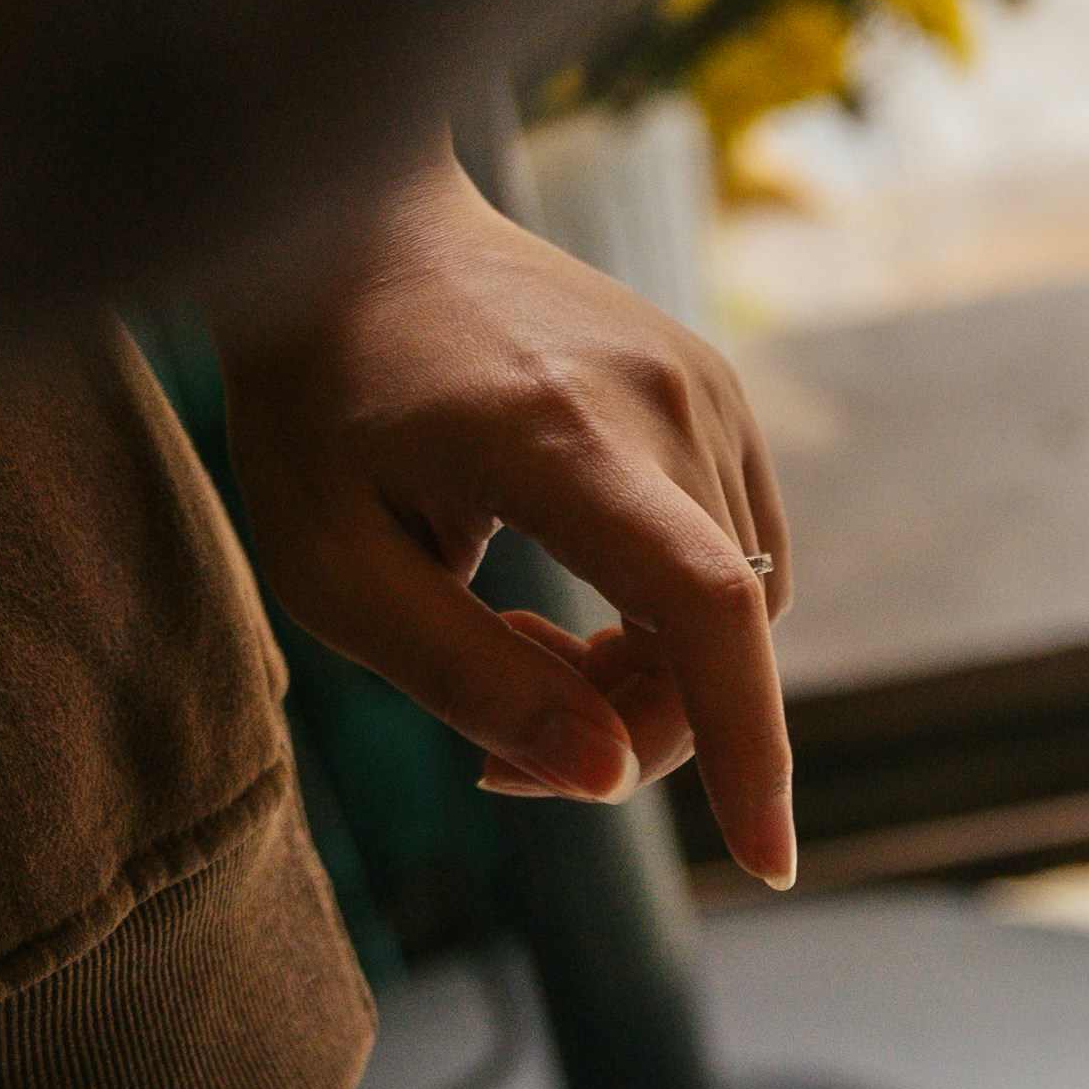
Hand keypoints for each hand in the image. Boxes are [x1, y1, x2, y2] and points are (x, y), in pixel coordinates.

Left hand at [213, 150, 804, 883]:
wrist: (355, 225)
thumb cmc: (319, 400)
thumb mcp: (333, 567)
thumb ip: (468, 677)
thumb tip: (606, 777)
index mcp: (563, 441)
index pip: (706, 611)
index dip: (747, 745)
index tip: (769, 863)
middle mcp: (664, 403)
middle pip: (717, 636)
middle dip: (631, 731)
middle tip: (498, 758)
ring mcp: (704, 386)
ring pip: (734, 604)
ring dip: (644, 673)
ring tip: (515, 641)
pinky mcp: (713, 390)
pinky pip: (733, 551)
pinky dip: (667, 613)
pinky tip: (564, 593)